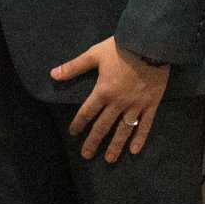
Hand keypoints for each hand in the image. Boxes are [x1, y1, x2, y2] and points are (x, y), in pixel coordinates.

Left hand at [52, 37, 169, 161]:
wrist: (150, 44)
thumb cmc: (121, 48)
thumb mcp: (94, 54)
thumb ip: (74, 66)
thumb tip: (53, 74)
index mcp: (103, 91)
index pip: (87, 112)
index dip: (79, 123)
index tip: (73, 133)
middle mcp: (118, 103)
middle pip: (103, 126)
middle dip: (93, 141)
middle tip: (86, 155)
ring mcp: (135, 105)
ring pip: (123, 130)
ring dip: (115, 146)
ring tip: (108, 159)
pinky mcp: (151, 105)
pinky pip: (145, 125)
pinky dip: (140, 138)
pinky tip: (134, 151)